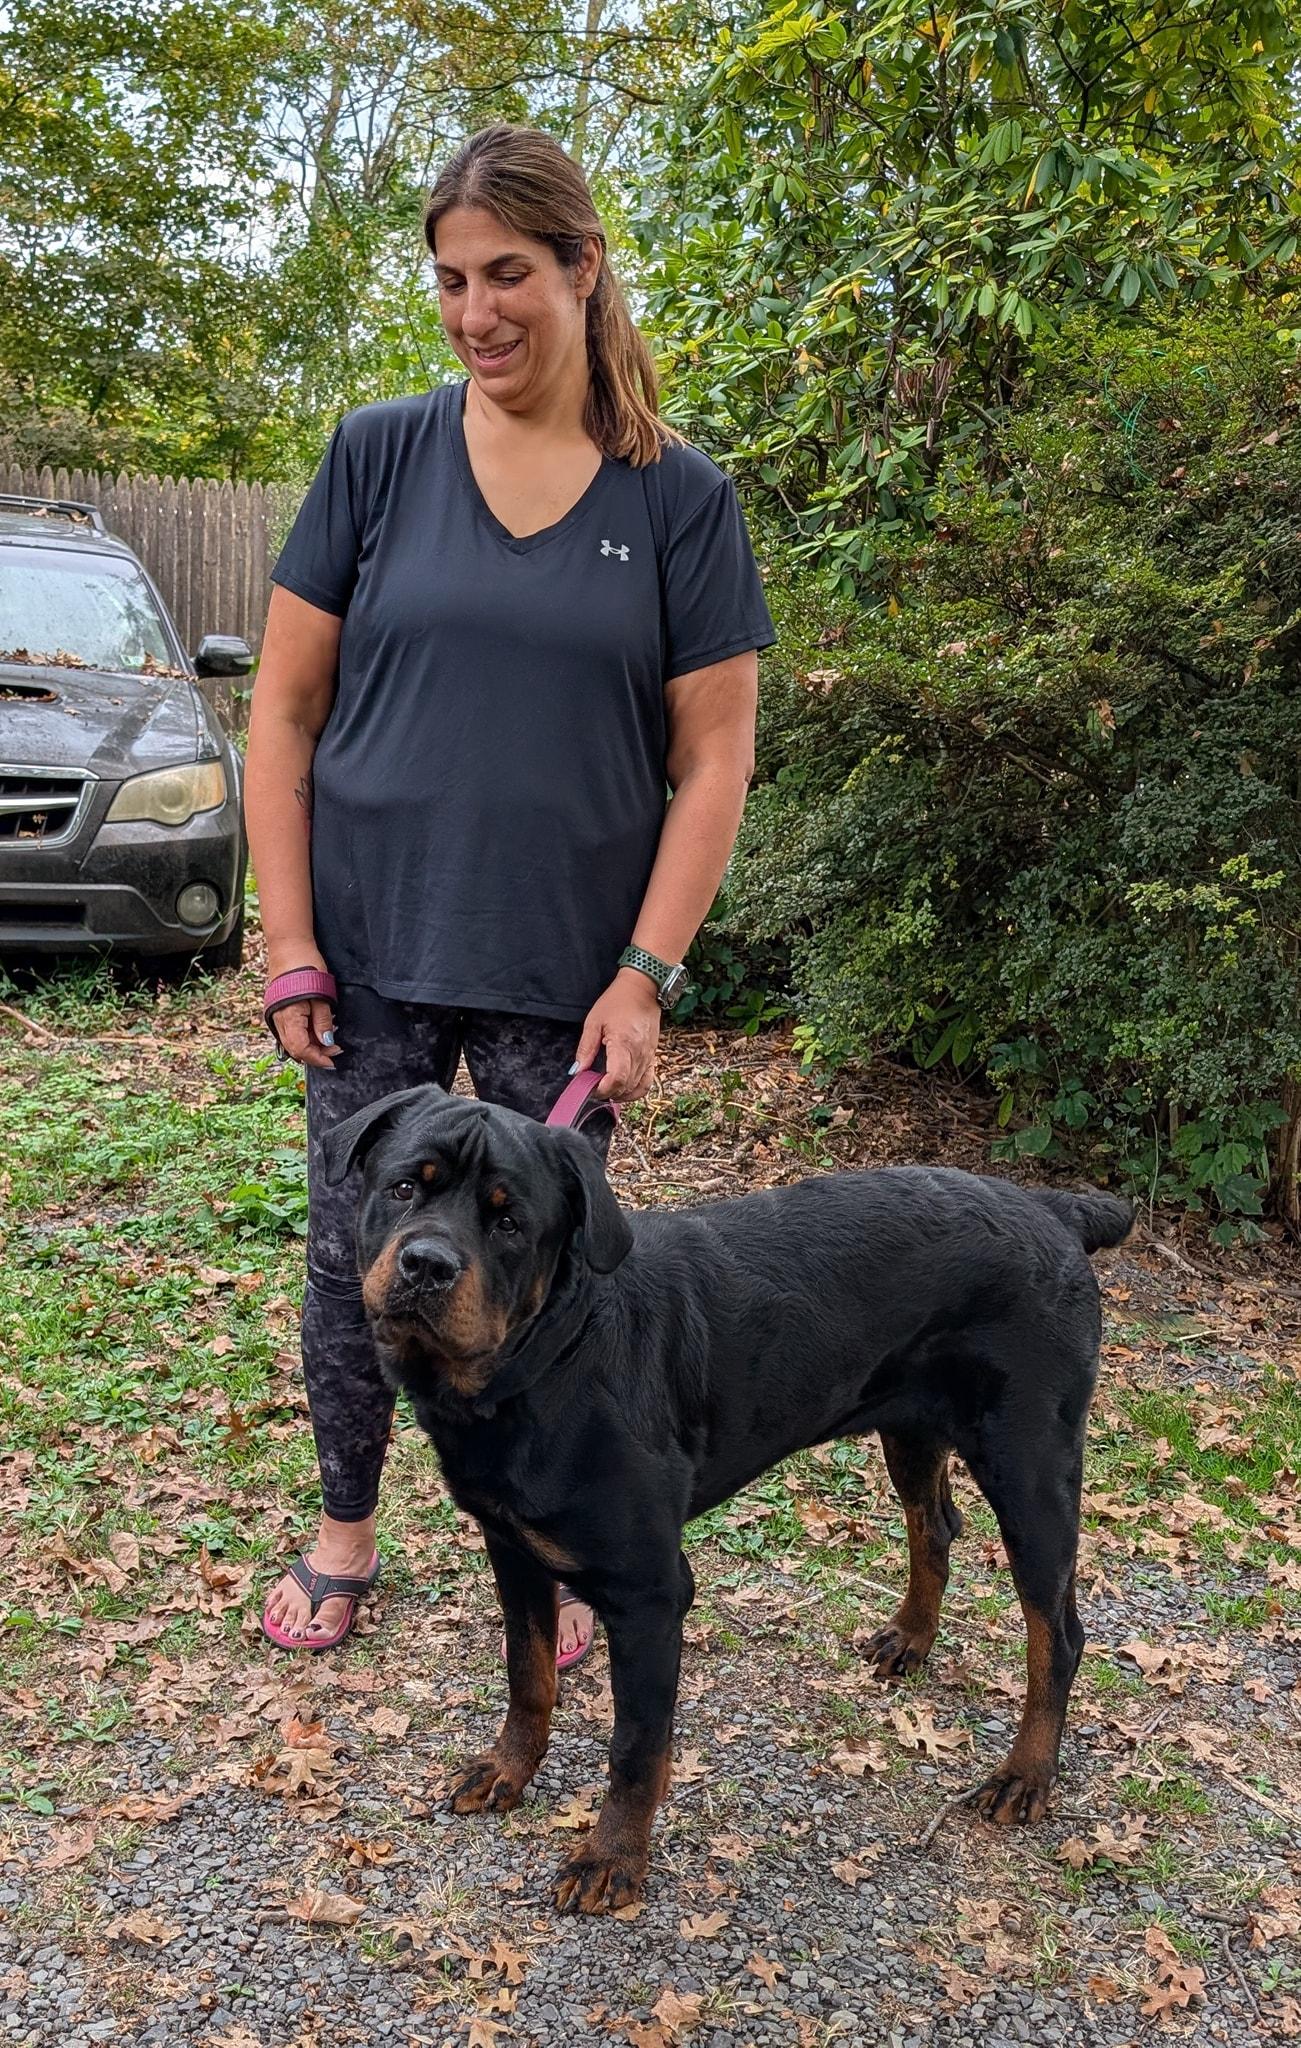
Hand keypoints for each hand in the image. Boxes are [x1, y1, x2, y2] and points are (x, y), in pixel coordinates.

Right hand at [265, 944, 339, 1071]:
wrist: (289, 947)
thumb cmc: (306, 967)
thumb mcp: (321, 996)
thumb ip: (323, 1022)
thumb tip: (327, 1042)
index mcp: (288, 1017)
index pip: (301, 1049)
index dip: (318, 1058)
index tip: (334, 1060)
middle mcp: (277, 1020)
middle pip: (295, 1049)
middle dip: (315, 1053)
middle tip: (334, 1050)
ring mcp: (275, 1015)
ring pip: (291, 1041)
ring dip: (309, 1045)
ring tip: (328, 1039)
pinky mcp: (277, 1009)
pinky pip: (288, 1031)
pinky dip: (302, 1035)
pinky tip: (316, 1030)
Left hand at [572, 969, 660, 1101]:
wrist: (642, 990)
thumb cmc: (617, 1002)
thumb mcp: (594, 1021)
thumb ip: (585, 1048)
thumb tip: (577, 1071)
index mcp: (624, 1043)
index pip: (617, 1078)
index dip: (602, 1089)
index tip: (589, 1087)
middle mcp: (639, 1054)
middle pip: (625, 1087)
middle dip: (607, 1092)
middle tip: (592, 1086)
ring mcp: (648, 1057)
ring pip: (636, 1088)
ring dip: (619, 1094)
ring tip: (605, 1087)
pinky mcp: (652, 1057)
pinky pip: (646, 1083)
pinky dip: (634, 1091)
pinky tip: (622, 1089)